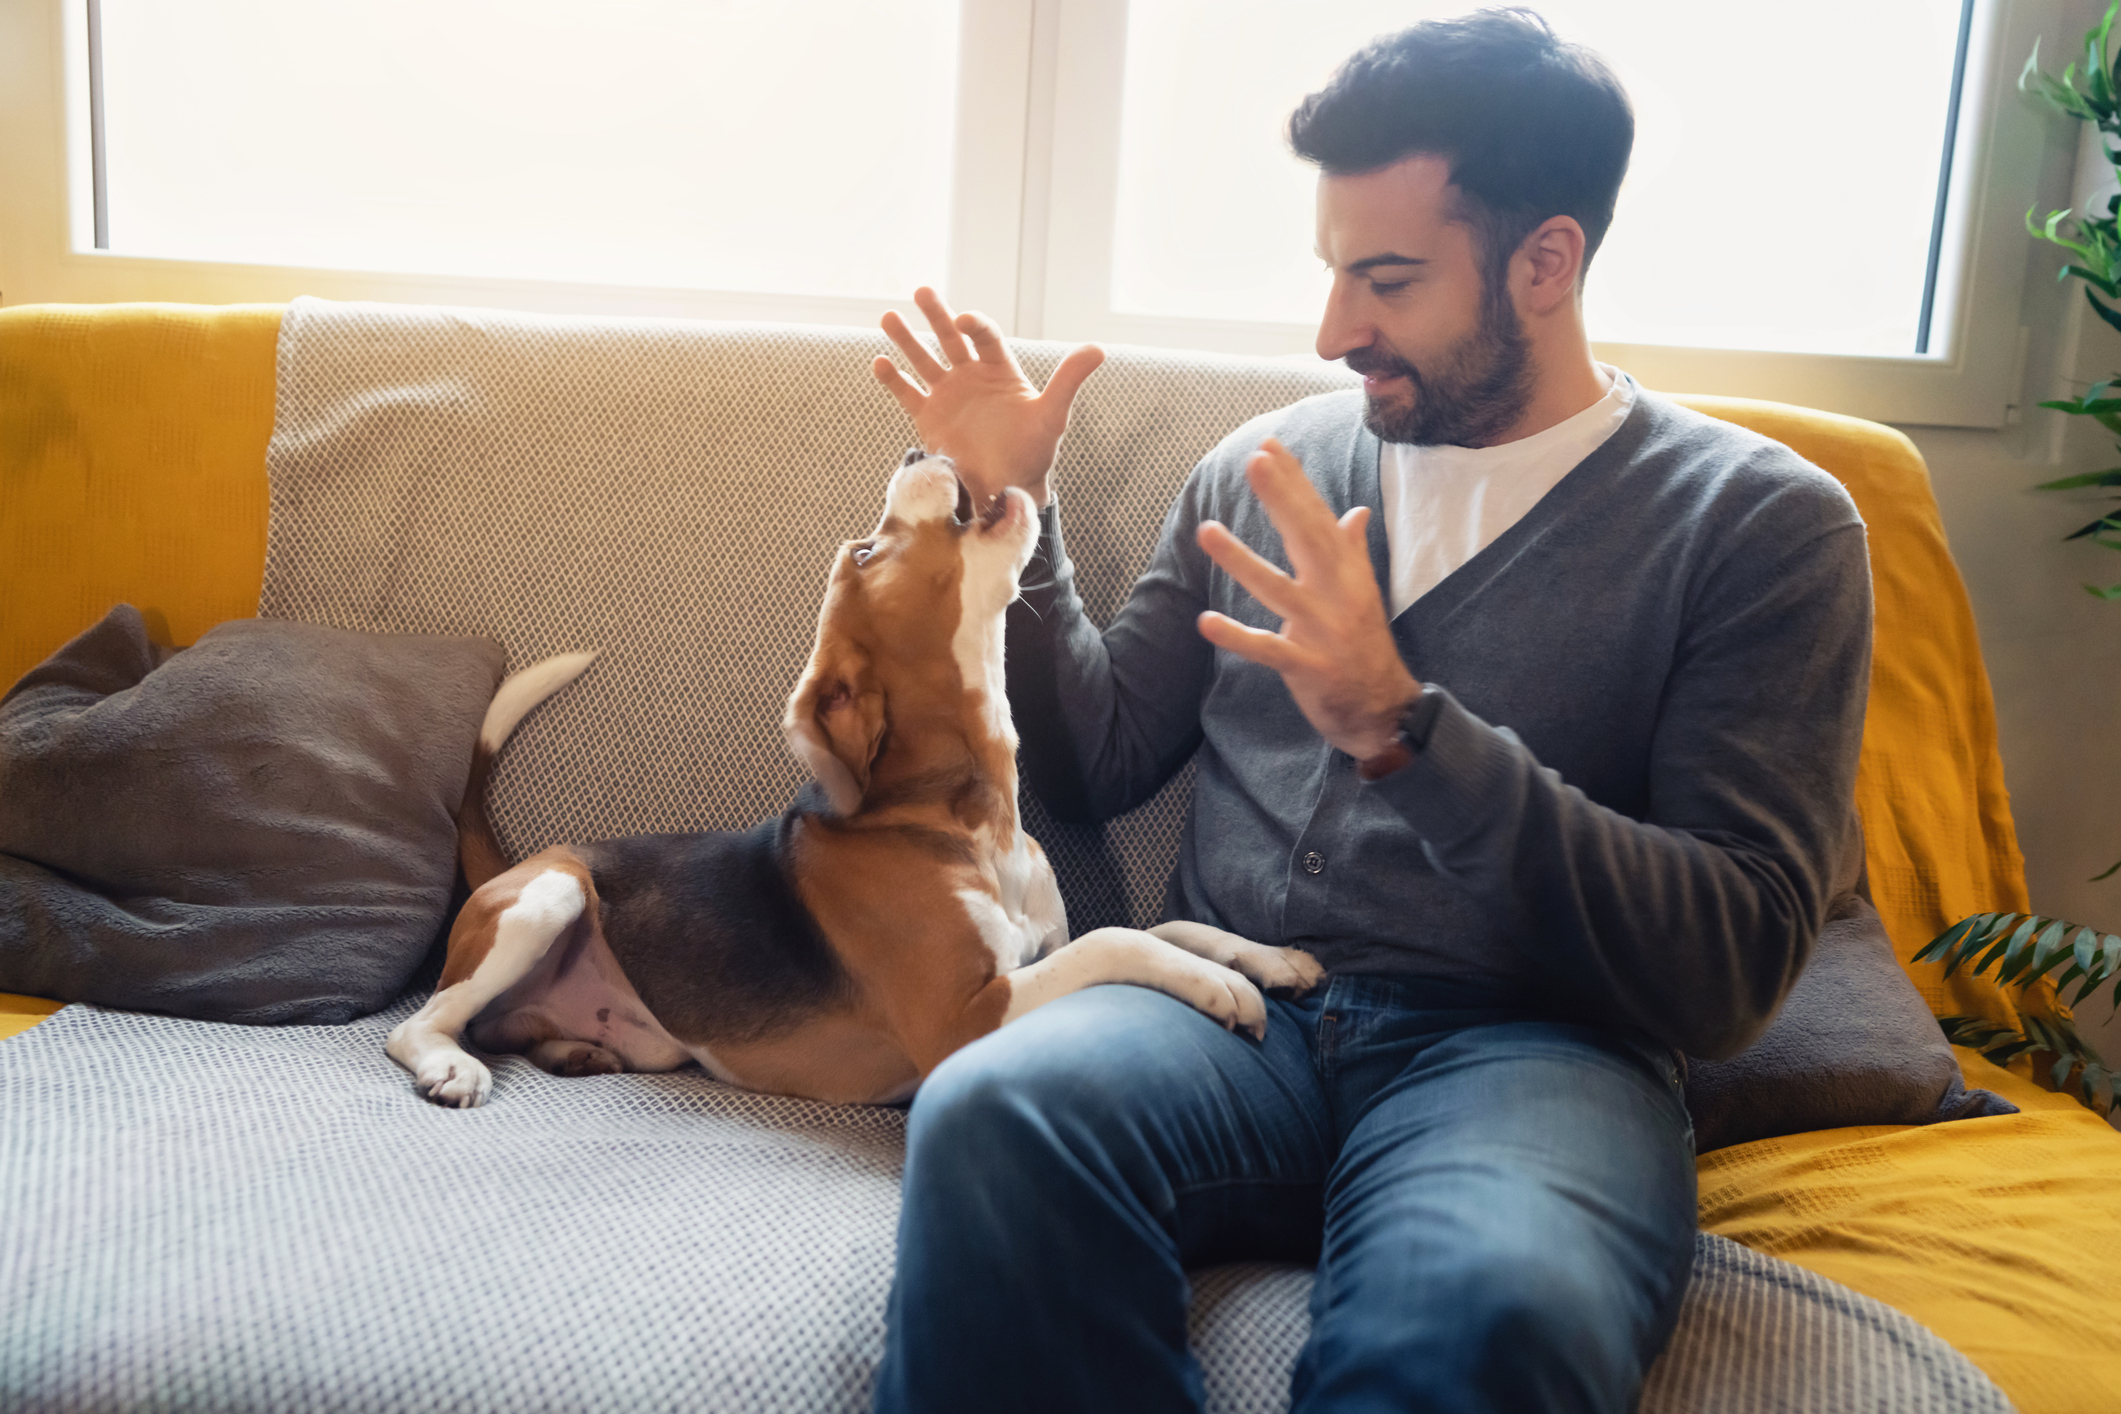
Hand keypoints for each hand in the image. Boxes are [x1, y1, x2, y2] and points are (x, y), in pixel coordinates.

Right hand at [872, 287, 1104, 506]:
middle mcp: (972, 377)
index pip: (985, 337)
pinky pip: (908, 394)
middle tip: (921, 291)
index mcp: (1000, 371)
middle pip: (951, 338)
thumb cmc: (1034, 451)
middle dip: (937, 315)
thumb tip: (1098, 348)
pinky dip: (893, 379)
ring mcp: (948, 396)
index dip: (973, 324)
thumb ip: (1069, 380)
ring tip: (888, 316)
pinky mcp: (929, 418)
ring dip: (906, 339)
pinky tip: (878, 362)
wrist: (1009, 488)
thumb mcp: (1053, 415)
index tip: (961, 320)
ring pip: (924, 360)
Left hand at [1195, 438, 1420, 761]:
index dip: (1295, 482)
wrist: (1384, 711)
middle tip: (1254, 461)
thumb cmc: (1365, 647)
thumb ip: (1353, 551)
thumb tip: (1356, 512)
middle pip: (1307, 539)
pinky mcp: (1308, 668)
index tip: (1269, 445)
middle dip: (1281, 499)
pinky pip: (1268, 649)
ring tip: (1206, 530)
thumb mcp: (1363, 595)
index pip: (1318, 517)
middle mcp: (1338, 595)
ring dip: (1241, 560)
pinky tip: (1206, 621)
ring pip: (1278, 589)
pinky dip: (1238, 636)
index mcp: (1348, 574)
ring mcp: (1323, 632)